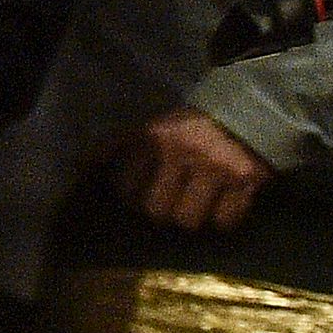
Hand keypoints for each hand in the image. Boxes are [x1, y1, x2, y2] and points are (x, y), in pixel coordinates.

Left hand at [112, 106, 274, 229]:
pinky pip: (226, 221)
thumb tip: (82, 165)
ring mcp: (215, 167)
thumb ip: (117, 145)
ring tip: (197, 204)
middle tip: (170, 204)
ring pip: (189, 221)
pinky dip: (224, 219)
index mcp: (153, 137)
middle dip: (162, 212)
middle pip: (156, 210)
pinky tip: (223, 204)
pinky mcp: (246, 180)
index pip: (126, 187)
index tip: (140, 196)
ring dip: (192, 217)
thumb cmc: (192, 127)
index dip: (132, 198)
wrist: (250, 112)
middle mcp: (181, 152)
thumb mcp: (152, 127)